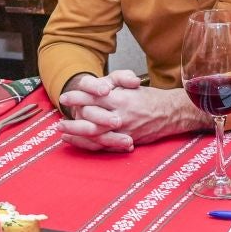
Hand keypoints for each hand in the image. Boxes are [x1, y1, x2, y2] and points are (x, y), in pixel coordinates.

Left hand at [57, 69, 196, 150]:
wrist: (171, 114)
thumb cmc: (150, 98)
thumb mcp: (132, 86)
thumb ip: (114, 85)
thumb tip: (97, 86)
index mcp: (121, 98)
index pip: (94, 97)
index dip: (78, 97)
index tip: (65, 97)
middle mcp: (120, 115)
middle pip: (91, 118)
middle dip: (73, 119)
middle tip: (59, 118)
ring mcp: (123, 130)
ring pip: (95, 135)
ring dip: (76, 134)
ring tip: (62, 132)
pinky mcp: (126, 141)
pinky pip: (104, 146)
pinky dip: (88, 145)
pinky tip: (76, 142)